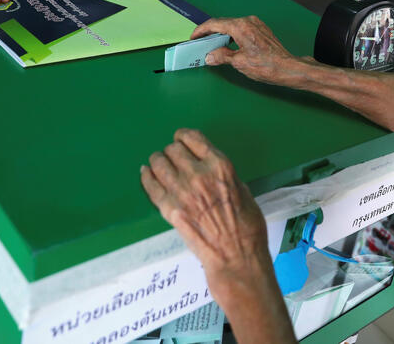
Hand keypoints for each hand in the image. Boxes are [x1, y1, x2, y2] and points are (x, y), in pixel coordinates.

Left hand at [140, 129, 270, 284]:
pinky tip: (146, 174)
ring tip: (157, 164)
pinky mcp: (169, 209)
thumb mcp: (243, 190)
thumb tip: (210, 171)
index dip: (184, 137)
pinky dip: (146, 177)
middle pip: (173, 149)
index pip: (193, 138)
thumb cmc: (247, 227)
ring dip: (157, 161)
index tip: (180, 139)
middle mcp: (198, 174)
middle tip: (172, 157)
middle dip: (172, 151)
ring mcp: (181, 191)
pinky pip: (150, 185)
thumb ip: (224, 176)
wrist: (235, 257)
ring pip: (158, 163)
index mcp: (220, 166)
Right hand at [191, 16, 298, 85]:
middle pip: (224, 23)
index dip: (202, 30)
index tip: (194, 36)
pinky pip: (242, 28)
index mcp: (241, 27)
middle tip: (200, 41)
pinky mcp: (261, 30)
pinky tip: (229, 44)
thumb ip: (222, 57)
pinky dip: (232, 35)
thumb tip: (211, 56)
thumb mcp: (239, 62)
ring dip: (222, 34)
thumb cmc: (267, 65)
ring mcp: (256, 24)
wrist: (287, 68)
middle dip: (211, 32)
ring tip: (213, 44)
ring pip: (233, 25)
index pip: (215, 24)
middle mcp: (248, 21)